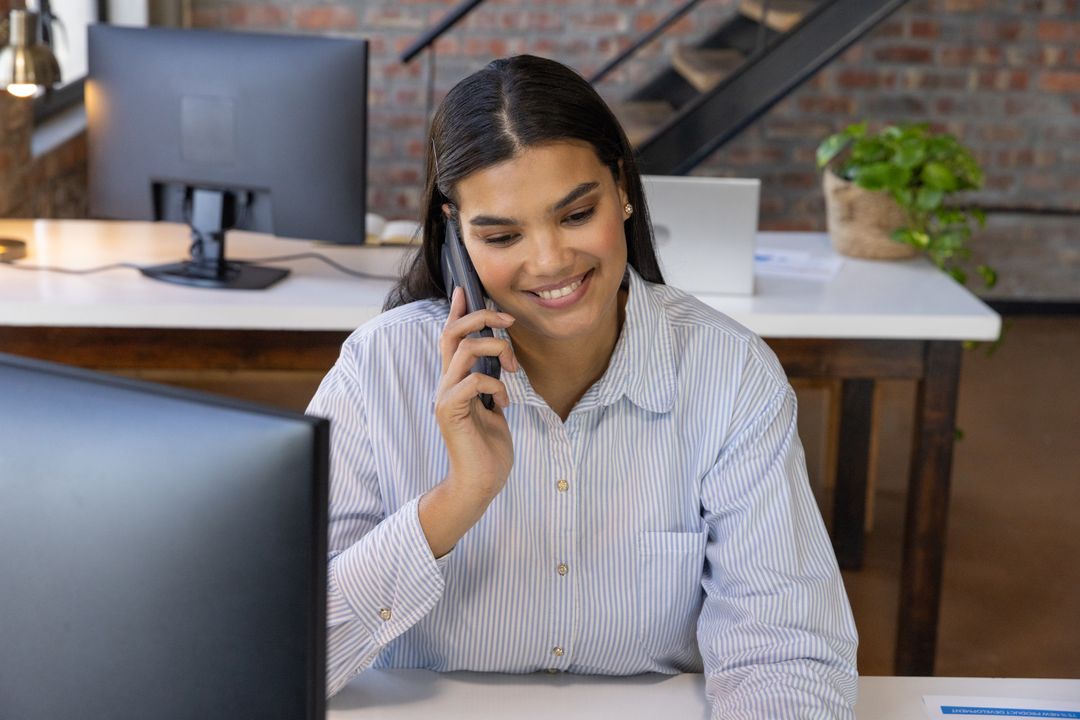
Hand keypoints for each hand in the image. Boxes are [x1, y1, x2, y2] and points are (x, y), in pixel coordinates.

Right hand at [419, 287, 518, 556]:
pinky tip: (504, 402)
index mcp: (454, 380)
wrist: (479, 482)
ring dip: (495, 350)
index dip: (456, 311)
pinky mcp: (450, 412)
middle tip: (508, 321)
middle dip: (481, 318)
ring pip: (464, 350)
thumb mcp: (493, 406)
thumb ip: (489, 382)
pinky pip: (472, 382)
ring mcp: (445, 397)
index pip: (449, 336)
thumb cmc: (488, 448)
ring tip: (512, 368)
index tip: (465, 289)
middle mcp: (445, 383)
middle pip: (452, 333)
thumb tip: (500, 359)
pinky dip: (495, 386)